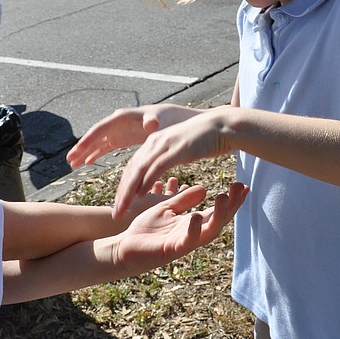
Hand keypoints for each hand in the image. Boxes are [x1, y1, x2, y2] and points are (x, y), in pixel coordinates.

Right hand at [66, 104, 203, 168]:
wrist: (178, 121)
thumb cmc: (170, 119)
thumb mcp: (163, 120)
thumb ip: (154, 122)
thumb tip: (150, 123)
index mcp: (124, 117)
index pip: (101, 128)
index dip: (88, 139)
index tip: (77, 150)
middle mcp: (118, 122)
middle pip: (95, 135)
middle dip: (82, 147)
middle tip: (69, 160)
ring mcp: (119, 130)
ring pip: (98, 142)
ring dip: (86, 152)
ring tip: (73, 164)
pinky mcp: (123, 138)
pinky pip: (105, 146)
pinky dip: (96, 154)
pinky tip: (87, 163)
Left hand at [112, 108, 235, 218]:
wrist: (223, 126)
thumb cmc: (204, 139)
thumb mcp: (179, 149)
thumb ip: (167, 157)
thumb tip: (160, 170)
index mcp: (153, 142)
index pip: (133, 166)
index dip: (124, 186)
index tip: (120, 204)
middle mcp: (154, 142)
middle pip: (131, 170)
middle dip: (122, 192)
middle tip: (115, 211)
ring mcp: (165, 145)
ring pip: (140, 170)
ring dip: (129, 192)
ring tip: (122, 208)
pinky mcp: (176, 149)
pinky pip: (157, 167)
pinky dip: (147, 181)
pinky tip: (140, 195)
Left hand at [114, 183, 247, 273]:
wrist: (126, 247)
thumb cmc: (146, 229)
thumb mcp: (166, 208)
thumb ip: (184, 200)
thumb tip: (204, 188)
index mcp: (193, 223)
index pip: (218, 211)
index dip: (232, 200)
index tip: (243, 185)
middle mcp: (194, 234)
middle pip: (219, 221)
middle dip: (231, 205)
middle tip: (239, 188)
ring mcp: (184, 243)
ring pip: (208, 232)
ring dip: (217, 216)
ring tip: (223, 197)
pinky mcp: (172, 250)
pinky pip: (187, 241)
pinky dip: (193, 230)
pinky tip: (196, 217)